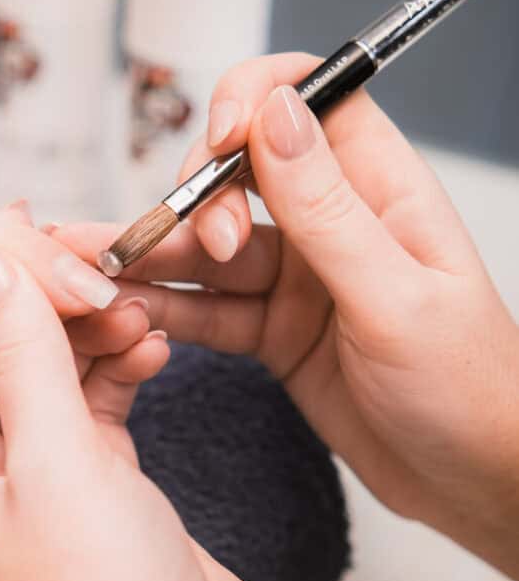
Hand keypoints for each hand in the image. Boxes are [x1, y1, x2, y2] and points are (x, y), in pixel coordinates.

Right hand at [55, 53, 518, 577]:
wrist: (473, 479)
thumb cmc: (469, 387)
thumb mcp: (395, 295)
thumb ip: (326, 208)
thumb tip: (276, 111)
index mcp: (379, 190)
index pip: (309, 101)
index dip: (253, 101)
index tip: (220, 138)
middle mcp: (332, 223)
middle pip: (240, 174)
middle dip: (200, 198)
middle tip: (202, 245)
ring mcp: (299, 279)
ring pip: (212, 248)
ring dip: (161, 257)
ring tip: (107, 269)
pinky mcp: (274, 332)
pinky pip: (210, 310)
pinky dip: (169, 311)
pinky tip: (131, 311)